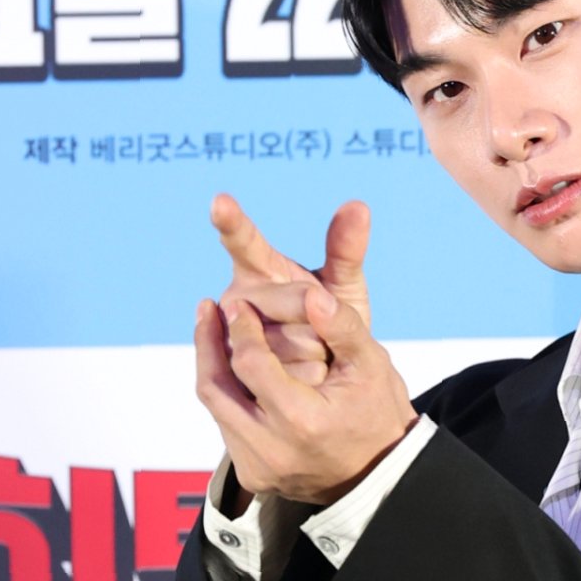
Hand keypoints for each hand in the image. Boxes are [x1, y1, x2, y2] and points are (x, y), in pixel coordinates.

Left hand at [195, 278, 417, 508]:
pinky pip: (227, 428)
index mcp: (302, 420)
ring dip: (213, 368)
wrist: (381, 475)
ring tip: (215, 333)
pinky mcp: (253, 477)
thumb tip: (312, 295)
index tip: (238, 305)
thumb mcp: (373, 366)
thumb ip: (342, 327)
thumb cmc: (378, 416)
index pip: (250, 364)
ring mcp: (259, 467)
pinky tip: (237, 372)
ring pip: (216, 409)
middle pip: (216, 389)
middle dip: (207, 344)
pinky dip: (229, 396)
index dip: (241, 328)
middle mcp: (272, 449)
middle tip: (207, 309)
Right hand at [211, 193, 374, 386]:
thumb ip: (346, 249)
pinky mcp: (240, 377)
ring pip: (290, 343)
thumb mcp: (343, 284)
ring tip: (319, 354)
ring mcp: (234, 338)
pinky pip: (288, 375)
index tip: (220, 201)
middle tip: (324, 327)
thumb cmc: (330, 319)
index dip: (233, 222)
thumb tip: (359, 205)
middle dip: (323, 319)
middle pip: (293, 304)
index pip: (245, 242)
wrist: (331, 376)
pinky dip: (312, 378)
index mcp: (257, 268)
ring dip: (319, 352)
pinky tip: (314, 379)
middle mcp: (237, 300)